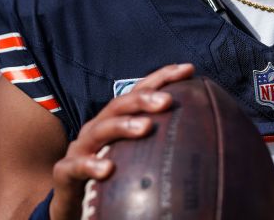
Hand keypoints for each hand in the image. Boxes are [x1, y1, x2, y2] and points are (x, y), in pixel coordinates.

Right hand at [49, 63, 193, 219]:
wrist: (71, 204)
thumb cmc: (112, 176)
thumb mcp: (137, 155)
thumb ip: (162, 143)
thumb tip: (208, 141)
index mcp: (117, 119)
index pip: (139, 91)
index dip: (162, 77)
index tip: (189, 69)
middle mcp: (98, 127)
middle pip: (120, 105)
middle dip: (143, 98)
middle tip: (167, 101)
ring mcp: (80, 148)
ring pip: (100, 130)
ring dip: (123, 126)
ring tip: (145, 127)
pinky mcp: (65, 172)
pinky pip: (75, 167)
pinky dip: (91, 165)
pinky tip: (108, 168)